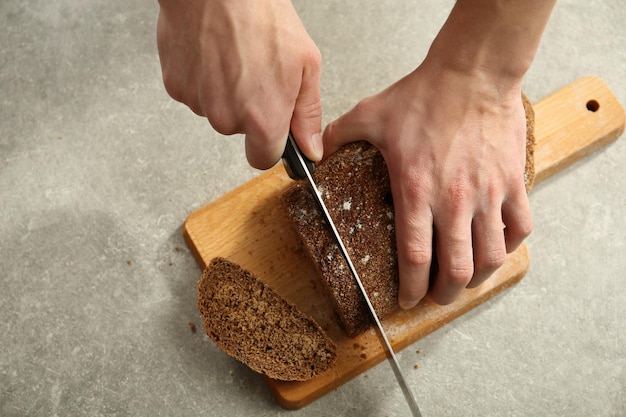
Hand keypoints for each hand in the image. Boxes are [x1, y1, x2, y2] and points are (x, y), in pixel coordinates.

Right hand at [157, 0, 323, 168]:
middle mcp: (226, 119)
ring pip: (216, 110)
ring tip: (235, 55)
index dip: (269, 143)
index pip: (262, 159)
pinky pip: (195, 92)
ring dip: (225, 91)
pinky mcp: (175, 86)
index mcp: (261, 119)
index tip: (272, 127)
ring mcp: (198, 103)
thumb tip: (310, 148)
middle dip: (249, 109)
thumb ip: (307, 114)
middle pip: (238, 130)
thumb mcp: (305, 64)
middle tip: (257, 70)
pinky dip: (204, 78)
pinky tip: (214, 53)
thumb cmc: (261, 15)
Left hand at [323, 62, 532, 307]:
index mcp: (416, 191)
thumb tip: (314, 154)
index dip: (412, 288)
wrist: (472, 73)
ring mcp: (488, 194)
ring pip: (490, 257)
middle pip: (455, 269)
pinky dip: (510, 246)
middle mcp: (454, 201)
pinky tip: (496, 246)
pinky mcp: (514, 182)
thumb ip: (338, 137)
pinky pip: (520, 228)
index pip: (415, 258)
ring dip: (477, 277)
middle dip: (444, 295)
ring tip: (465, 279)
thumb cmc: (424, 95)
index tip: (407, 299)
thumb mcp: (370, 115)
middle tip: (437, 297)